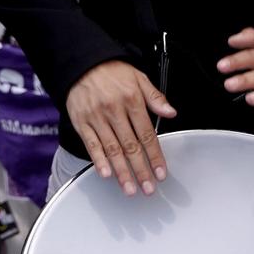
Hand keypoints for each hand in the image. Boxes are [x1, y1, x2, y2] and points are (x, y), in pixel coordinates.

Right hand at [66, 60, 175, 194]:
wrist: (82, 63)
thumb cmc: (112, 72)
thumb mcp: (138, 78)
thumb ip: (155, 98)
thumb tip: (171, 112)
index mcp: (132, 100)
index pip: (147, 134)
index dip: (155, 155)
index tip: (161, 173)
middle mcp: (114, 111)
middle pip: (130, 146)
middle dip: (141, 170)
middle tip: (148, 189)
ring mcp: (97, 118)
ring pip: (112, 149)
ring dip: (122, 172)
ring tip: (130, 189)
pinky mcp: (81, 123)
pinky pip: (91, 144)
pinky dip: (98, 160)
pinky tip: (106, 174)